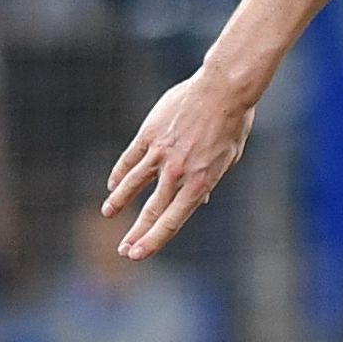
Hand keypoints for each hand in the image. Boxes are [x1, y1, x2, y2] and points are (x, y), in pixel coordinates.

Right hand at [102, 70, 257, 258]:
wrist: (224, 87)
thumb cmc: (233, 121)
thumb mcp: (230, 155)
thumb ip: (210, 179)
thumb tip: (200, 200)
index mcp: (201, 180)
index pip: (173, 219)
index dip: (154, 239)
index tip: (137, 254)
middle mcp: (178, 171)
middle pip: (152, 209)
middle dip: (136, 233)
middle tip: (123, 250)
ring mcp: (161, 153)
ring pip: (132, 184)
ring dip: (119, 202)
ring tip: (108, 214)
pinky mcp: (149, 135)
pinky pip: (130, 159)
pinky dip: (120, 174)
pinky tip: (114, 185)